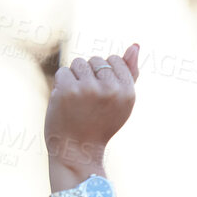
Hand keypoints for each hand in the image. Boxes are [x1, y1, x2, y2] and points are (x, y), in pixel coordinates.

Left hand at [45, 44, 139, 181]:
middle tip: (89, 103)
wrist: (77, 150)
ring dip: (74, 79)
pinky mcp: (68, 90)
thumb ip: (130, 73)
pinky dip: (61, 85)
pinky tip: (65, 102)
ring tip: (77, 101)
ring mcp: (89, 89)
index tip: (103, 97)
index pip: (114, 60)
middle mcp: (111, 89)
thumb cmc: (100, 124)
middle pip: (95, 60)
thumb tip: (135, 45)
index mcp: (128, 92)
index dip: (105, 75)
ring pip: (78, 64)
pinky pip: (63, 72)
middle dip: (89, 76)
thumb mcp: (121, 101)